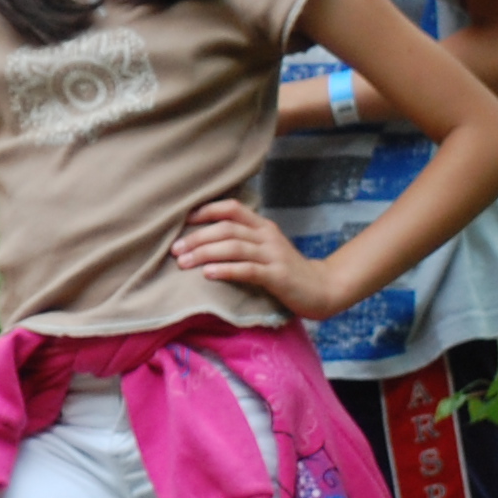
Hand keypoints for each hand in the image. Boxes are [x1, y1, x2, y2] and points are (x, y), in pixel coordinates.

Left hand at [171, 199, 349, 319]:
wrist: (322, 288)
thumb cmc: (285, 270)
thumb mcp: (265, 248)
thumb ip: (242, 240)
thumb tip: (203, 239)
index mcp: (262, 226)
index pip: (231, 208)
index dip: (206, 210)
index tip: (183, 220)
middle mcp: (267, 236)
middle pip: (227, 228)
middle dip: (197, 237)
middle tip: (175, 249)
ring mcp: (273, 255)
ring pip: (234, 247)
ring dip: (205, 253)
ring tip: (183, 262)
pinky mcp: (277, 276)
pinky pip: (248, 270)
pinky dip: (226, 270)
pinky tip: (208, 274)